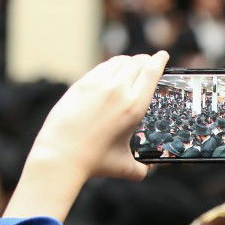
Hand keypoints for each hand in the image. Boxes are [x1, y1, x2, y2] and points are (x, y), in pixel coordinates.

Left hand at [4, 52, 167, 221]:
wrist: (61, 154)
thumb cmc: (95, 163)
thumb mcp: (125, 168)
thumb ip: (142, 169)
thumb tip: (150, 170)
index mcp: (134, 107)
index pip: (151, 72)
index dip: (159, 60)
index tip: (163, 55)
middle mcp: (118, 91)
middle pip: (136, 62)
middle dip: (145, 59)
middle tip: (148, 60)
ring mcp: (98, 84)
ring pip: (118, 62)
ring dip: (128, 61)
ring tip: (130, 64)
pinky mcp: (81, 84)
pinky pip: (100, 68)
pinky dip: (110, 67)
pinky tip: (110, 71)